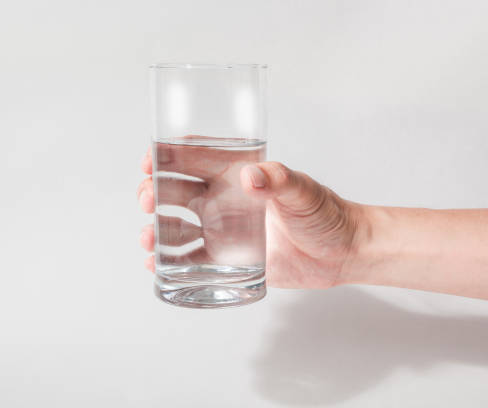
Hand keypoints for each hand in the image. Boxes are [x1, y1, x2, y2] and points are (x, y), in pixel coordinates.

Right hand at [137, 147, 366, 288]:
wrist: (340, 252)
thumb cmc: (325, 214)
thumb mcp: (304, 192)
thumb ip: (280, 180)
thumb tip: (250, 177)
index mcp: (237, 175)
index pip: (194, 157)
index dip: (167, 155)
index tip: (149, 160)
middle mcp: (223, 199)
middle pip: (176, 190)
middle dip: (153, 191)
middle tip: (147, 199)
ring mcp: (222, 229)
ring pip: (176, 226)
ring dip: (156, 229)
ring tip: (148, 238)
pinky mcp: (227, 258)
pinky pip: (191, 259)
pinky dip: (170, 262)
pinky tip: (156, 265)